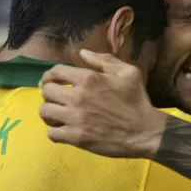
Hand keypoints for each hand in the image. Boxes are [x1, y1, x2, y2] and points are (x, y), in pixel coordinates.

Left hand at [39, 49, 167, 158]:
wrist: (145, 132)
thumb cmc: (137, 101)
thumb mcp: (128, 73)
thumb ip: (104, 60)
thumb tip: (83, 53)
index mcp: (89, 78)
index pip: (55, 71)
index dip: (50, 75)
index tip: (51, 81)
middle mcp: (78, 96)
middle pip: (46, 91)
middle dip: (49, 94)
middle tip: (57, 99)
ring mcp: (76, 118)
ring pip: (45, 112)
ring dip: (50, 113)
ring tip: (58, 115)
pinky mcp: (76, 137)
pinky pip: (52, 133)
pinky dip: (56, 132)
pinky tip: (64, 130)